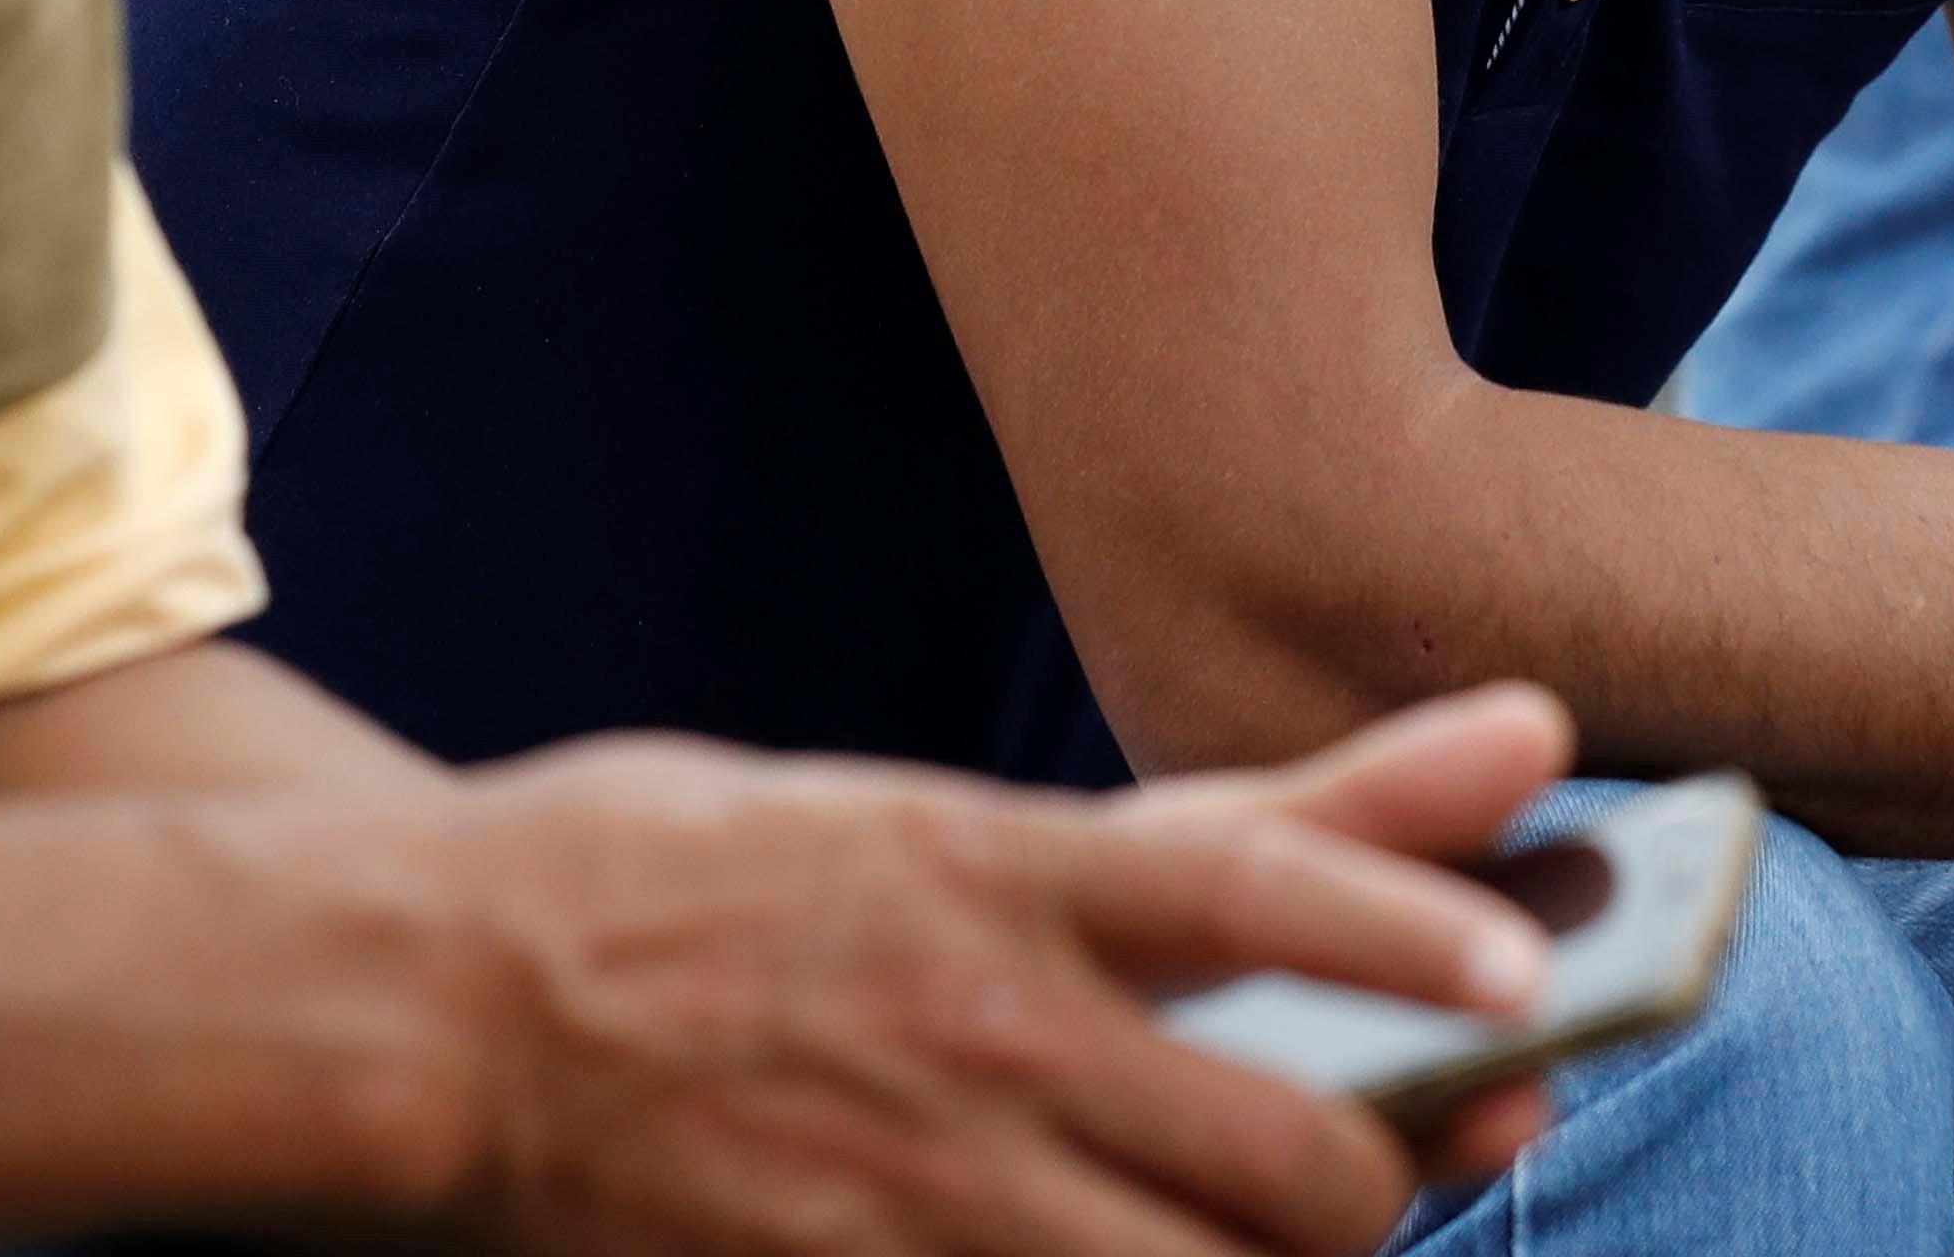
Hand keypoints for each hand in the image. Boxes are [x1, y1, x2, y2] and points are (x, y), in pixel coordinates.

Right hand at [440, 684, 1574, 1252]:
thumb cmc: (686, 879)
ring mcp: (919, 1192)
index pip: (1252, 884)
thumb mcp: (930, 817)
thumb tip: (1497, 746)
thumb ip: (1195, 830)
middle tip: (1383, 1171)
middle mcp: (983, 1034)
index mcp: (997, 875)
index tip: (1529, 970)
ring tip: (1257, 1246)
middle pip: (1284, 1158)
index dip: (1406, 928)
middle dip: (1378, 1191)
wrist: (423, 1005)